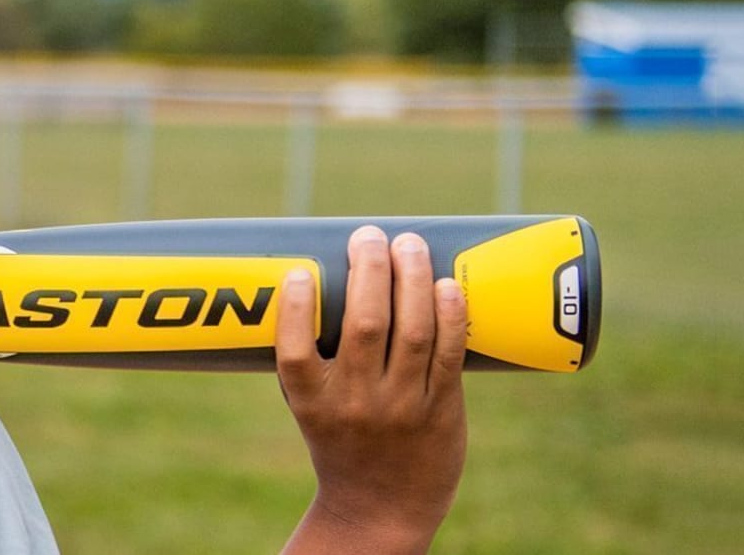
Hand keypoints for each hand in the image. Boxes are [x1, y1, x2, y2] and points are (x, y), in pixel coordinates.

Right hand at [277, 226, 468, 553]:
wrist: (381, 507)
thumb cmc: (342, 443)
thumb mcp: (313, 406)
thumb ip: (318, 357)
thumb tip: (336, 278)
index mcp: (312, 402)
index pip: (295, 350)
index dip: (296, 308)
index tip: (301, 272)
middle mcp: (355, 403)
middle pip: (362, 325)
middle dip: (368, 270)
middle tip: (367, 236)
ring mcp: (402, 406)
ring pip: (410, 331)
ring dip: (411, 278)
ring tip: (407, 244)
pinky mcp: (441, 409)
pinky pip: (447, 354)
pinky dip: (448, 314)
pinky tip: (445, 285)